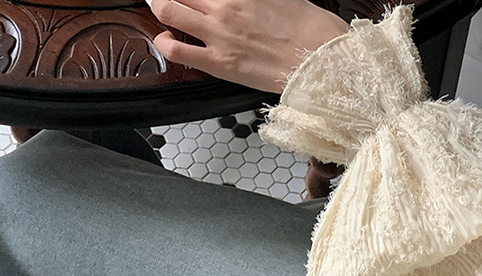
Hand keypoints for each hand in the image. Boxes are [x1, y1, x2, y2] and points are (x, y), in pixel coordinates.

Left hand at [148, 0, 348, 95]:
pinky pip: (178, 51)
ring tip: (161, 8)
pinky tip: (166, 40)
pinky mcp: (219, 63)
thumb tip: (246, 0)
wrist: (320, 59)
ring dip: (160, 7)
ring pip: (170, 11)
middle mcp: (224, 6)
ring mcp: (218, 34)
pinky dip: (165, 42)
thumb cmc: (308, 28)